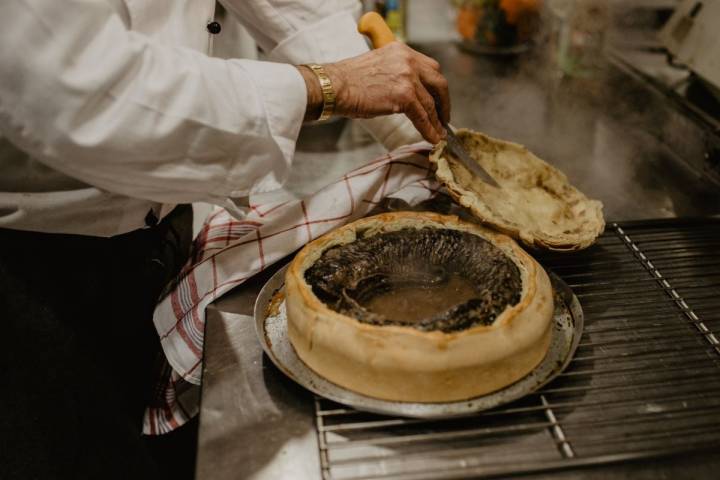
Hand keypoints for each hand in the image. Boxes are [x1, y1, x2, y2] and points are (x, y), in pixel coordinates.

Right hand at [299, 43, 450, 143]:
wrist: (334, 87)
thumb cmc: (348, 81)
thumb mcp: (377, 67)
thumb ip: (395, 74)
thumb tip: (407, 96)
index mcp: (401, 51)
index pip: (429, 68)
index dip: (436, 86)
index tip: (438, 99)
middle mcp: (408, 60)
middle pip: (438, 82)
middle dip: (443, 102)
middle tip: (444, 117)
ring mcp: (407, 77)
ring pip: (430, 103)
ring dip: (436, 121)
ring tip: (439, 134)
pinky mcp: (404, 95)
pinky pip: (422, 116)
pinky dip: (429, 130)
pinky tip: (432, 138)